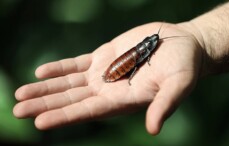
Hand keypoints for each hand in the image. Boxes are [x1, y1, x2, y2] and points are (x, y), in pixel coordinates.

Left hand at [13, 22, 202, 134]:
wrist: (182, 45)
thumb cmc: (185, 66)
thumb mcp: (179, 85)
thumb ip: (164, 105)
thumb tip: (153, 130)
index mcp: (124, 100)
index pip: (89, 111)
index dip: (65, 116)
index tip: (39, 121)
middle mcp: (110, 89)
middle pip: (72, 100)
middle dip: (46, 104)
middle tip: (18, 110)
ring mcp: (105, 72)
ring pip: (70, 83)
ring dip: (46, 88)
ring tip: (21, 94)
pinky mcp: (105, 55)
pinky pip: (77, 63)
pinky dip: (60, 68)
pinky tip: (42, 72)